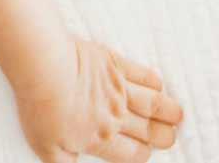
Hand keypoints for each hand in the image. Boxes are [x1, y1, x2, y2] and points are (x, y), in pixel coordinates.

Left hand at [14, 36, 182, 162]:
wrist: (42, 68)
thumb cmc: (41, 107)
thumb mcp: (47, 148)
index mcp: (101, 138)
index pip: (133, 153)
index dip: (142, 154)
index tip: (144, 151)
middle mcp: (116, 116)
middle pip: (150, 131)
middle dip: (163, 136)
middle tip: (168, 136)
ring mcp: (118, 89)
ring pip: (154, 103)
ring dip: (169, 111)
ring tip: (177, 115)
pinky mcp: (114, 64)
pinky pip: (142, 74)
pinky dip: (154, 81)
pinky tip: (158, 84)